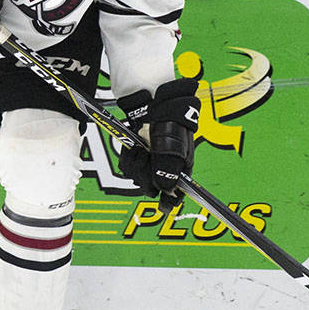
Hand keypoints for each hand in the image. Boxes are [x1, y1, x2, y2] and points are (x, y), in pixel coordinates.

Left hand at [117, 78, 199, 211]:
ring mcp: (151, 160)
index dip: (170, 202)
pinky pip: (128, 167)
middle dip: (145, 176)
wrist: (154, 101)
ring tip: (139, 150)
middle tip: (145, 159)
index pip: (177, 192)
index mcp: (181, 167)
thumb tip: (164, 192)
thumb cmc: (169, 122)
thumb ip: (167, 172)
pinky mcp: (137, 153)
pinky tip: (132, 148)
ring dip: (135, 166)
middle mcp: (166, 166)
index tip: (163, 209)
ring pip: (138, 178)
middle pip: (153, 188)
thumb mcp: (172, 148)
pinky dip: (127, 159)